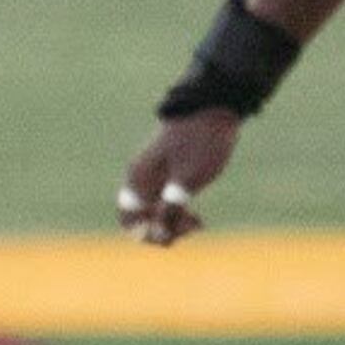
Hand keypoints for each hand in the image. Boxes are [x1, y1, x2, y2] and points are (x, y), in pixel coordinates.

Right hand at [118, 110, 243, 246]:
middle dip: (163, 230)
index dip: (145, 232)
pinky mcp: (171, 177)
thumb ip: (170, 209)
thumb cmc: (201, 142)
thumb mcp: (187, 179)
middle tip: (191, 225)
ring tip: (198, 223)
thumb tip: (157, 234)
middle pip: (142, 218)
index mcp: (139, 177)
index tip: (170, 232)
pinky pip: (167, 205)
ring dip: (173, 225)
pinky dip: (179, 216)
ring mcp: (157, 178)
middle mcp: (143, 179)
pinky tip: (198, 219)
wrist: (215, 109)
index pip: (128, 217)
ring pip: (156, 214)